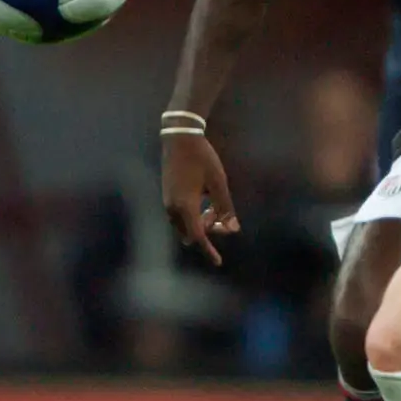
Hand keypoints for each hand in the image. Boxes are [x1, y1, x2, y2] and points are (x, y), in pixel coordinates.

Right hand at [160, 131, 239, 265]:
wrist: (179, 138)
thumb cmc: (202, 159)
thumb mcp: (219, 182)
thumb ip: (225, 208)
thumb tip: (233, 230)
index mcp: (185, 206)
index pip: (198, 236)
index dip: (209, 249)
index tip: (218, 262)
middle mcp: (172, 208)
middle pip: (191, 233)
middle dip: (208, 232)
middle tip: (225, 219)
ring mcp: (167, 202)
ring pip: (184, 225)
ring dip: (200, 223)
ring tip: (215, 208)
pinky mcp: (167, 195)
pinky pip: (180, 216)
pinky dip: (193, 216)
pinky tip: (205, 202)